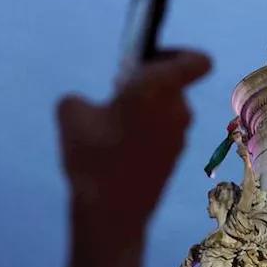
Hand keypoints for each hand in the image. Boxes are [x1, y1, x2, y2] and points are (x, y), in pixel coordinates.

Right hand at [55, 49, 211, 266]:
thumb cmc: (92, 155)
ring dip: (143, 113)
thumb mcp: (70, 114)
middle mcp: (178, 110)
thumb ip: (81, 99)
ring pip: (165, 112)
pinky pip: (161, 136)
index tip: (148, 61)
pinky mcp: (173, 161)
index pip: (197, 60)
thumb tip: (88, 107)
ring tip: (110, 127)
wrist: (110, 214)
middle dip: (146, 86)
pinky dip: (144, 136)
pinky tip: (116, 151)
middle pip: (172, 85)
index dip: (177, 53)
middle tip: (115, 95)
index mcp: (160, 87)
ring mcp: (180, 138)